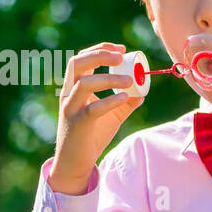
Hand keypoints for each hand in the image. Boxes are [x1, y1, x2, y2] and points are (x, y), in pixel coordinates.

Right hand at [48, 43, 143, 193]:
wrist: (75, 162)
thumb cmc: (91, 136)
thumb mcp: (111, 115)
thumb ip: (125, 103)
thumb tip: (142, 93)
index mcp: (74, 87)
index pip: (82, 59)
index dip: (100, 49)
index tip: (122, 48)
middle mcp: (69, 94)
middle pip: (77, 63)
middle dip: (100, 55)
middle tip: (122, 56)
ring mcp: (71, 108)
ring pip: (85, 84)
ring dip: (109, 78)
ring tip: (130, 80)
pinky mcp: (78, 124)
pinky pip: (93, 109)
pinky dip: (110, 101)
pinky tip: (125, 97)